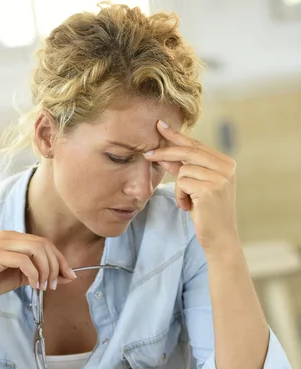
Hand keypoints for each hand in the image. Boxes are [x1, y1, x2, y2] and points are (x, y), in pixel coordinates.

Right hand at [0, 230, 76, 310]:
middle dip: (55, 266)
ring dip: (46, 270)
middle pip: (44, 244)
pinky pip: (24, 260)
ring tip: (44, 287)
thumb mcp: (23, 277)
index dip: (60, 259)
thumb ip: (43, 274)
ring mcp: (1, 243)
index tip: (69, 276)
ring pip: (36, 250)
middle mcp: (8, 235)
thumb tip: (68, 276)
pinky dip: (34, 274)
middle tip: (54, 285)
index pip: (45, 243)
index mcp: (14, 237)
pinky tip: (33, 285)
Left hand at [143, 120, 239, 251]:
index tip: (160, 125)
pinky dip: (180, 196)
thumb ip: (183, 170)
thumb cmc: (207, 214)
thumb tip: (163, 154)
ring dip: (179, 188)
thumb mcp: (195, 188)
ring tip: (187, 203)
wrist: (219, 239)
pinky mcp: (210, 189)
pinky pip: (182, 183)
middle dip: (165, 152)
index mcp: (226, 164)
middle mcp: (226, 168)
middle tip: (146, 154)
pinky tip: (188, 207)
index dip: (177, 135)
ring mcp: (220, 177)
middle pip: (189, 151)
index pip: (197, 144)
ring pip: (183, 170)